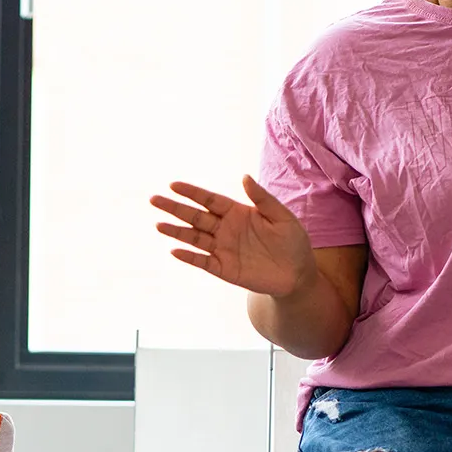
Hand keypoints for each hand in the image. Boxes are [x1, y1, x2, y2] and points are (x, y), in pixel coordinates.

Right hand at [150, 176, 318, 297]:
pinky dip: (189, 257)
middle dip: (175, 208)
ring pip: (194, 238)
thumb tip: (244, 177)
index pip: (209, 200)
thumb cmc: (292, 242)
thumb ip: (262, 198)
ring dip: (176, 232)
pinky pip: (203, 261)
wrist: (298, 274)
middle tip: (154, 199)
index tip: (174, 185)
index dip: (192, 193)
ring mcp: (223, 249)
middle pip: (195, 216)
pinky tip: (175, 251)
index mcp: (237, 212)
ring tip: (158, 225)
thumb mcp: (282, 216)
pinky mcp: (224, 269)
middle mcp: (225, 229)